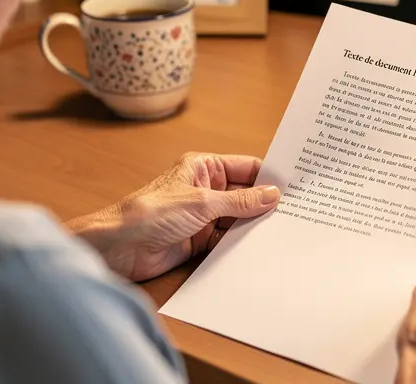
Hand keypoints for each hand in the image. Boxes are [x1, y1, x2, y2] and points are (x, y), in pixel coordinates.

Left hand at [67, 152, 279, 281]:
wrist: (119, 246)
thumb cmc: (149, 212)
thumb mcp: (202, 202)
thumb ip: (239, 200)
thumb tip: (271, 194)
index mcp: (203, 167)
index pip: (246, 167)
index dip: (269, 176)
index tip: (294, 186)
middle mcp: (205, 189)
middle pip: (245, 194)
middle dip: (265, 203)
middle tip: (296, 212)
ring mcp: (203, 216)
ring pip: (238, 218)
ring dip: (255, 225)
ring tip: (284, 231)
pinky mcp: (199, 240)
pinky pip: (228, 240)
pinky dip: (242, 244)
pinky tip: (260, 248)